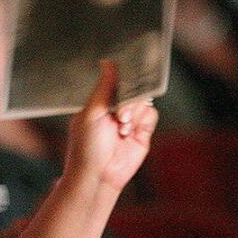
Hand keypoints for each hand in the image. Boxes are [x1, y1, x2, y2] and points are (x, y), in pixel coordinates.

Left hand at [65, 61, 158, 192]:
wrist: (98, 176)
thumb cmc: (86, 146)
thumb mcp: (92, 112)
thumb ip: (104, 86)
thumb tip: (107, 62)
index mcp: (101, 102)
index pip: (117, 82)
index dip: (124, 79)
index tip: (129, 74)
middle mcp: (116, 110)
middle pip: (134, 90)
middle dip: (129, 100)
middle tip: (119, 113)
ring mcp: (130, 121)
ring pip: (143, 102)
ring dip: (134, 111)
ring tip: (122, 126)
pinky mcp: (142, 134)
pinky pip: (151, 116)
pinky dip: (143, 121)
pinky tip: (129, 132)